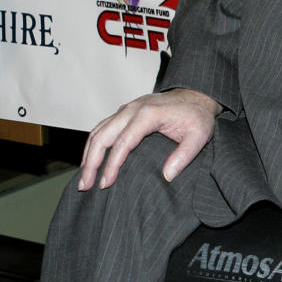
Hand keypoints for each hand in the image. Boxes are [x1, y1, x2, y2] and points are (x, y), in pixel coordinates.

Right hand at [78, 88, 221, 190]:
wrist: (196, 95)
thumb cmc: (197, 116)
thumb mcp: (198, 136)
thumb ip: (184, 156)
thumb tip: (167, 176)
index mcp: (148, 114)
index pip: (123, 143)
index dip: (112, 165)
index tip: (105, 184)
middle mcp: (132, 109)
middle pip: (102, 136)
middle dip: (91, 163)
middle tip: (84, 186)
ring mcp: (126, 109)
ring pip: (98, 131)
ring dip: (88, 155)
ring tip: (83, 178)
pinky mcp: (125, 112)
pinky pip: (102, 127)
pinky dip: (93, 144)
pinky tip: (90, 161)